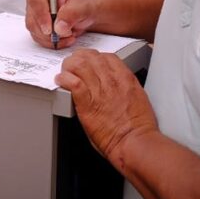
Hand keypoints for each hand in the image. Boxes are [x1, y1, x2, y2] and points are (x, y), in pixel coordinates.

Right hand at [25, 0, 99, 48]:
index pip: (36, 1)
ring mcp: (35, 15)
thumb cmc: (84, 4)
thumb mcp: (82, 6)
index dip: (41, 16)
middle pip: (32, 20)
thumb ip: (71, 14)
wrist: (86, 13)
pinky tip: (65, 39)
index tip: (49, 30)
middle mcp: (36, 1)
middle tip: (66, 34)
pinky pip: (40, 39)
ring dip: (52, 39)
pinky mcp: (37, 27)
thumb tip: (58, 27)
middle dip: (48, 32)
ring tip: (70, 36)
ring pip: (35, 32)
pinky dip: (53, 43)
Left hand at [55, 50, 154, 164]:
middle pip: (90, 57)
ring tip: (65, 72)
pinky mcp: (87, 104)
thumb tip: (113, 85)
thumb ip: (124, 87)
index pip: (107, 56)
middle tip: (72, 64)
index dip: (94, 57)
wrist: (135, 142)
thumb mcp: (137, 97)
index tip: (88, 61)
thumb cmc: (138, 126)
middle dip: (79, 58)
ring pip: (79, 65)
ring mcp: (99, 91)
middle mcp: (111, 81)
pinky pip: (72, 83)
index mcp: (125, 78)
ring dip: (69, 67)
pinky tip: (61, 81)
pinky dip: (64, 80)